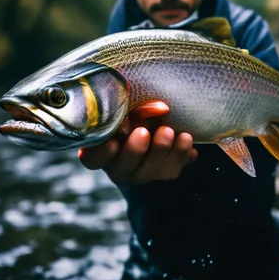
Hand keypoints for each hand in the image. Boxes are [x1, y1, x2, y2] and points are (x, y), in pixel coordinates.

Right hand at [78, 102, 196, 183]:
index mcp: (102, 151)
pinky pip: (173, 169)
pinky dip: (181, 154)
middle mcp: (120, 167)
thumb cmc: (133, 112)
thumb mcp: (128, 107)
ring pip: (151, 171)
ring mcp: (144, 173)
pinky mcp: (165, 173)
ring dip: (160, 150)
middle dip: (134, 150)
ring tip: (168, 131)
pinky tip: (186, 139)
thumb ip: (134, 106)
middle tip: (143, 131)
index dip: (101, 154)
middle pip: (124, 168)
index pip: (93, 159)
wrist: (156, 122)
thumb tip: (160, 108)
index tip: (111, 142)